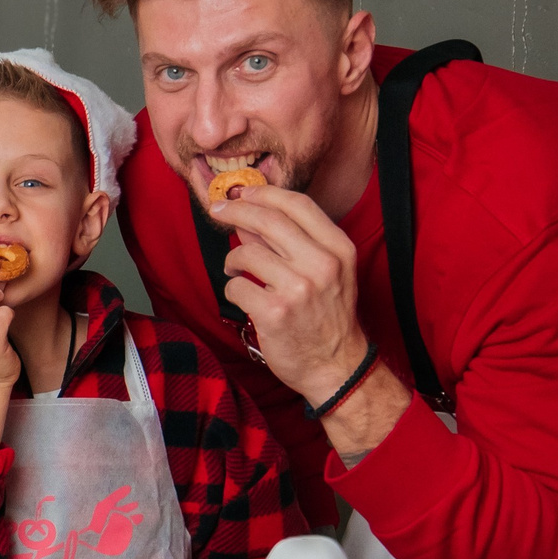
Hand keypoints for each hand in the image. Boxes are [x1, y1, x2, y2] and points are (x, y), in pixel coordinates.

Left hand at [208, 186, 370, 401]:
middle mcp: (322, 264)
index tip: (242, 193)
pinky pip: (236, 286)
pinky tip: (243, 296)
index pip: (297, 204)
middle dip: (236, 210)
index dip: (264, 193)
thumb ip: (290, 242)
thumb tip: (249, 215)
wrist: (336, 365)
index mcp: (338, 248)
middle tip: (219, 210)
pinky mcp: (274, 312)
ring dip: (232, 259)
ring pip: (245, 252)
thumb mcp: (324, 272)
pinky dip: (232, 288)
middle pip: (267, 219)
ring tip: (235, 269)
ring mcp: (298, 288)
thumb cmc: (327, 316)